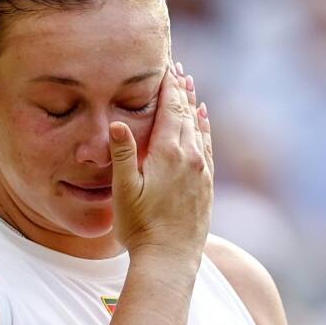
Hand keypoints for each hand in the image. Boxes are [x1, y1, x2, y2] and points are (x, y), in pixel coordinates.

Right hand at [107, 62, 212, 261]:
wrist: (170, 259)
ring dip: (193, 106)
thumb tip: (117, 122)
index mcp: (169, 153)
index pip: (171, 109)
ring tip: (189, 87)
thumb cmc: (140, 227)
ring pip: (200, 129)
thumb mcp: (123, 190)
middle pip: (187, 114)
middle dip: (181, 90)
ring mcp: (202, 172)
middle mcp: (191, 158)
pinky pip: (207, 147)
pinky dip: (204, 129)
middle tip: (177, 68)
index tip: (166, 65)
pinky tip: (202, 122)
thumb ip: (123, 154)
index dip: (168, 86)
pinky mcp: (207, 186)